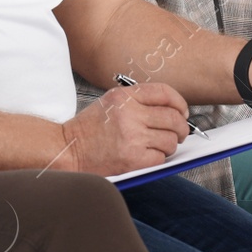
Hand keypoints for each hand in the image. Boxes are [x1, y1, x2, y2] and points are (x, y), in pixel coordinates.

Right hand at [61, 82, 189, 174]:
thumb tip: (172, 110)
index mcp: (125, 97)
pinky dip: (159, 158)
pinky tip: (148, 155)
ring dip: (169, 145)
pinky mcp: (132, 158)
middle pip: (173, 118)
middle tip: (179, 133)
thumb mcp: (111, 102)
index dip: (179, 103)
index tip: (183, 112)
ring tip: (159, 146)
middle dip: (181, 128)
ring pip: (170, 140)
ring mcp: (132, 137)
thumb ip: (139, 101)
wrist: (68, 149)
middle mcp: (130, 114)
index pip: (165, 93)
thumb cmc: (90, 128)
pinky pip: (161, 157)